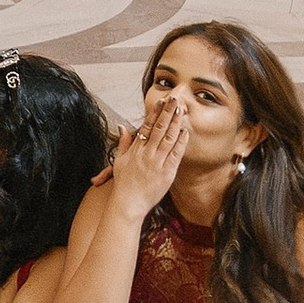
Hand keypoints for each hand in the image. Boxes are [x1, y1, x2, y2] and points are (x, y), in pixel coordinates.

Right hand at [108, 95, 188, 220]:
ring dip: (175, 123)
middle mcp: (146, 154)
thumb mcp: (118, 161)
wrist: (128, 203)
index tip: (160, 102)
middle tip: (174, 99)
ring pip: (168, 139)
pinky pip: (175, 155)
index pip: (146, 127)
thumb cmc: (124, 183)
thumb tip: (123, 126)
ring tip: (181, 111)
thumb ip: (123, 142)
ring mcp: (157, 163)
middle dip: (167, 113)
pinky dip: (180, 143)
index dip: (154, 113)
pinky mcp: (166, 173)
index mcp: (136, 150)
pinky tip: (185, 132)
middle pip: (159, 129)